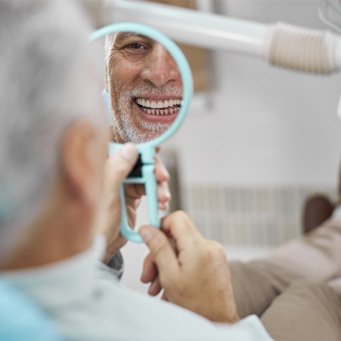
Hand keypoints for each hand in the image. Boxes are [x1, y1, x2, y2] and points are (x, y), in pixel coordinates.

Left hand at [99, 146, 170, 262]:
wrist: (100, 248)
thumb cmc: (96, 224)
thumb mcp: (106, 196)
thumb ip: (116, 171)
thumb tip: (131, 148)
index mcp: (103, 168)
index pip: (123, 149)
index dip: (139, 146)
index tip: (155, 148)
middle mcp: (114, 173)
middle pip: (139, 161)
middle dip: (154, 169)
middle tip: (163, 178)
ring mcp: (123, 185)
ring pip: (146, 176)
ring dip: (159, 185)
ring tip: (163, 198)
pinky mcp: (131, 197)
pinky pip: (149, 190)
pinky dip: (157, 195)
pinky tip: (161, 203)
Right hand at [139, 211, 239, 323]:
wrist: (219, 322)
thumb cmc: (196, 304)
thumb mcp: (169, 275)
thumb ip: (158, 248)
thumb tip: (147, 228)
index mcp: (198, 246)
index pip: (177, 218)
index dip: (161, 226)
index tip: (150, 240)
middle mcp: (209, 245)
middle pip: (177, 237)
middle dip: (159, 254)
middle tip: (148, 274)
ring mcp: (214, 253)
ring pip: (182, 249)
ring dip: (166, 265)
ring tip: (157, 287)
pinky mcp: (215, 260)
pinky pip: (191, 256)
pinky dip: (179, 268)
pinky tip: (170, 286)